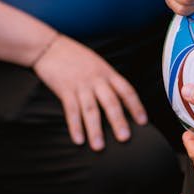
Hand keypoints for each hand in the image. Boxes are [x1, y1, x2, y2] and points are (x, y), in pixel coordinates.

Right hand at [33, 34, 146, 149]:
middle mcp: (97, 79)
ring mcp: (80, 85)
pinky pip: (71, 110)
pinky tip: (78, 140)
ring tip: (99, 147)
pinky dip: (75, 126)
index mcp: (108, 73)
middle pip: (111, 102)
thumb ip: (109, 81)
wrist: (50, 46)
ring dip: (95, 130)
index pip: (127, 91)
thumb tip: (122, 102)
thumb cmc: (77, 57)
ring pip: (90, 110)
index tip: (143, 122)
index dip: (136, 106)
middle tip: (125, 138)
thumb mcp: (98, 65)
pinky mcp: (64, 89)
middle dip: (118, 121)